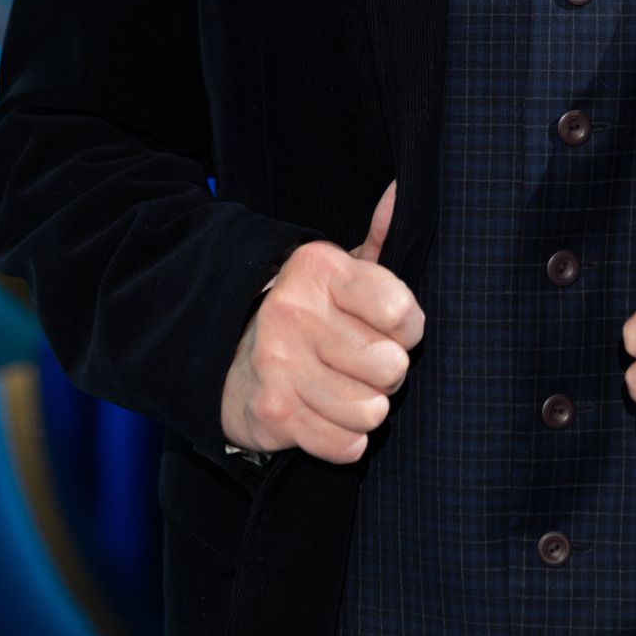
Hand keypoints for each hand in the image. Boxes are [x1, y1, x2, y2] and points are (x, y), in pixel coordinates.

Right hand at [220, 179, 424, 461]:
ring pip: (371, 410)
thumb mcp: (340, 268)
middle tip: (369, 364)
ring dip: (369, 407)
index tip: (393, 326)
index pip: (399, 309)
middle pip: (390, 366)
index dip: (409, 326)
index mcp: (319, 269)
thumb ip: (380, 236)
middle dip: (390, 372)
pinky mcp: (272, 413)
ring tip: (349, 389)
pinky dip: (347, 438)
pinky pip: (345, 444)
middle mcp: (295, 312)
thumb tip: (403, 191)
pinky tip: (330, 415)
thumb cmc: (307, 311)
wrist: (226, 354)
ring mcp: (279, 364)